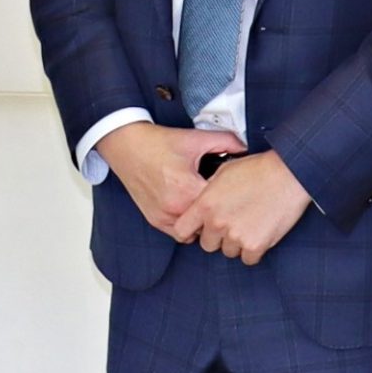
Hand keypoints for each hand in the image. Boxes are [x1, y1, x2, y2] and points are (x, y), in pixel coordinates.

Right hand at [96, 122, 245, 241]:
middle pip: (210, 223)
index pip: (221, 205)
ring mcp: (163, 217)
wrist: (126, 146)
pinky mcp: (155, 220)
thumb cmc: (158, 143)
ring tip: (208, 207)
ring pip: (195, 233)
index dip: (232, 198)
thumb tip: (245, 148)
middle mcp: (175, 208)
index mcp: (187, 188)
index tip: (236, 192)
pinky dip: (187, 226)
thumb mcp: (194, 138)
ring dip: (203, 223)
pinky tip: (192, 209)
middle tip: (226, 202)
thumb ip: (224, 141)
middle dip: (219, 214)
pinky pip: (178, 234)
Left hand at [174, 152, 310, 265]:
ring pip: (229, 252)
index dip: (189, 232)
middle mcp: (217, 223)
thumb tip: (203, 199)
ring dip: (237, 243)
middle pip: (207, 245)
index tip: (198, 230)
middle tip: (232, 224)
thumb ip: (209, 190)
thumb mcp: (224, 172)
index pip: (181, 230)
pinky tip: (259, 234)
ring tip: (250, 224)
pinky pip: (248, 259)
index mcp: (205, 204)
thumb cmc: (258, 169)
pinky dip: (253, 250)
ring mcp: (236, 236)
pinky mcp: (256, 245)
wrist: (288, 175)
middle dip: (217, 237)